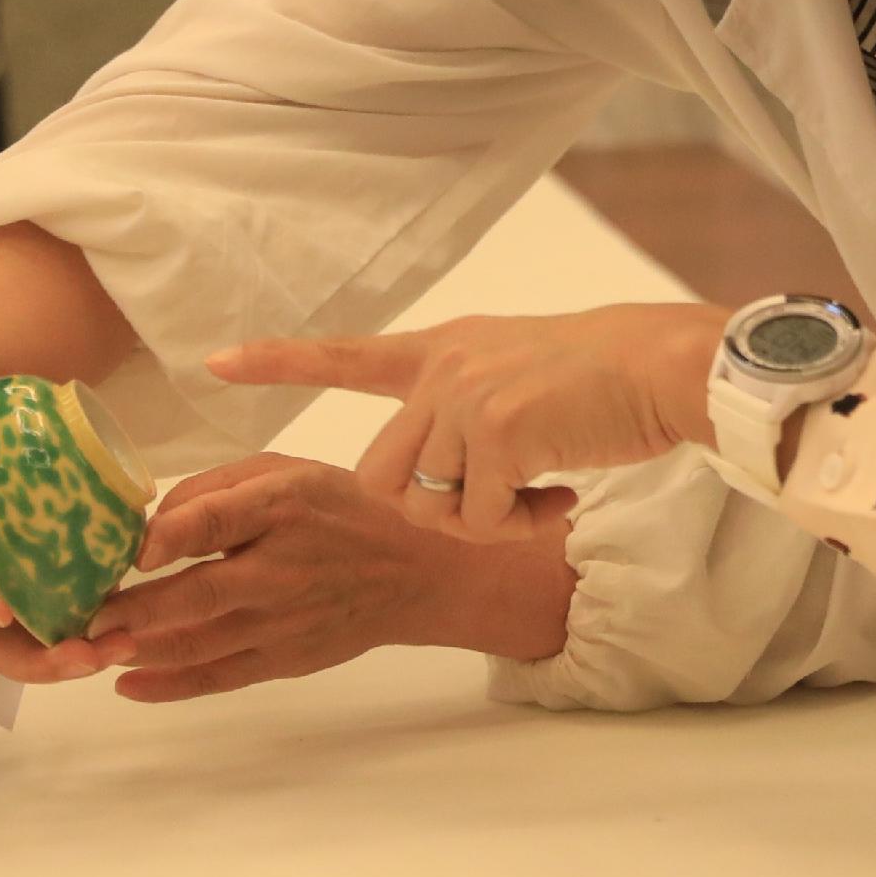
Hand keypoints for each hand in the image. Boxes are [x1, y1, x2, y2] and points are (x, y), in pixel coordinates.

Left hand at [81, 456, 575, 703]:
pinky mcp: (285, 659)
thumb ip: (217, 487)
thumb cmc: (341, 510)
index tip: (128, 550)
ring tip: (90, 648)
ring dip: (139, 650)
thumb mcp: (287, 471)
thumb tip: (150, 523)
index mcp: (283, 506)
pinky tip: (128, 684)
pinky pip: (220, 677)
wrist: (416, 574)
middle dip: (132, 611)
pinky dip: (171, 685)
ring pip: (199, 644)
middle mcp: (282, 567)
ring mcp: (284, 621)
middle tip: (79, 617)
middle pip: (198, 595)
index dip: (169, 536)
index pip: (219, 520)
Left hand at [209, 302, 726, 537]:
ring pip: (433, 505)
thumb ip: (463, 405)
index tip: (217, 362)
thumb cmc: (602, 381)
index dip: (280, 363)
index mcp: (441, 351)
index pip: (344, 355)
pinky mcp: (497, 436)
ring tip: (541, 496)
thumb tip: (440, 469)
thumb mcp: (514, 375)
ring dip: (485, 521)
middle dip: (429, 510)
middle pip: (383, 476)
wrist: (658, 367)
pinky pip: (481, 520)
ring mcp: (465, 401)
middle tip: (497, 504)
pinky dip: (519, 526)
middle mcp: (442, 370)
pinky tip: (559, 498)